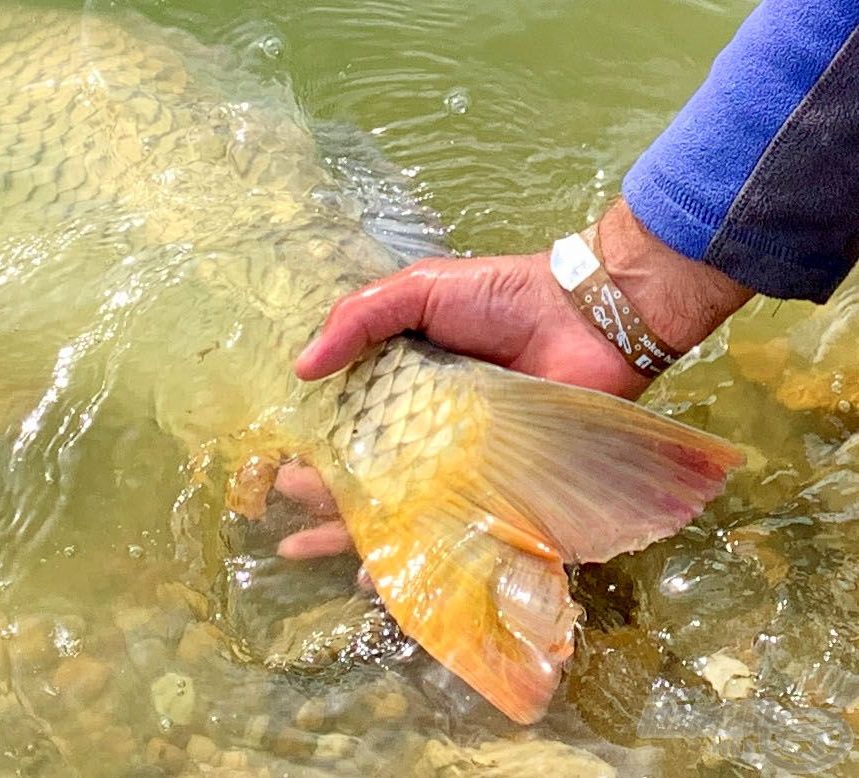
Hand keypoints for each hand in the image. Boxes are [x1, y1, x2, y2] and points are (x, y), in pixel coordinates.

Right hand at [279, 199, 752, 559]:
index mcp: (405, 384)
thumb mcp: (419, 290)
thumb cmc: (502, 297)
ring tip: (308, 551)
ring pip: (403, 507)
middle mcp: (429, 429)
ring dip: (356, 533)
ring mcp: (464, 462)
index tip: (277, 470)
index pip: (349, 425)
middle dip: (323, 499)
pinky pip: (458, 527)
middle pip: (368, 475)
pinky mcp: (502, 486)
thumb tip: (302, 367)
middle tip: (283, 519)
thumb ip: (360, 318)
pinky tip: (381, 575)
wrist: (588, 316)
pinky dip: (423, 552)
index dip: (314, 448)